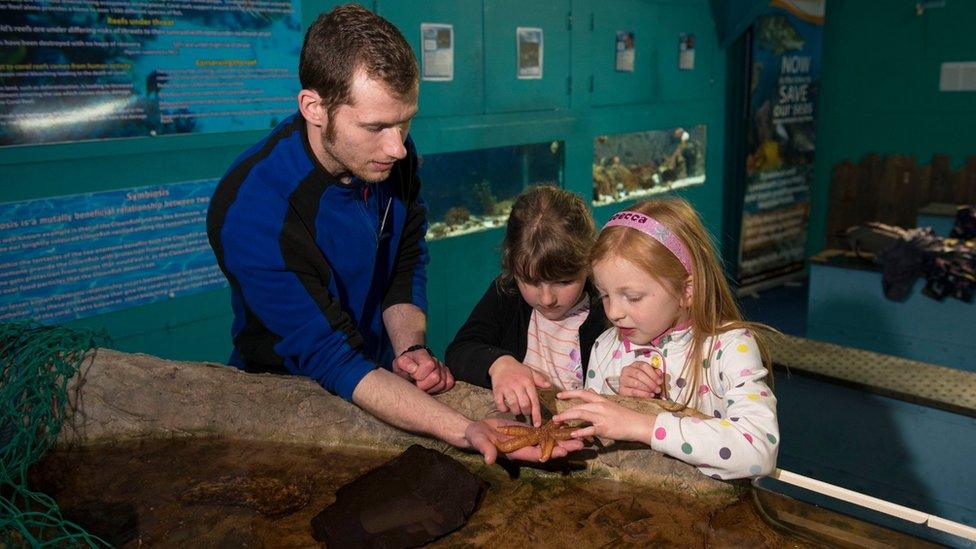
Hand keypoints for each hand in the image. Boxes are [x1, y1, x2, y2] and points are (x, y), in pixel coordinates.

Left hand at [393, 347, 454, 394]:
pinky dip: (439, 388)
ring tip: (422, 385)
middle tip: (417, 384)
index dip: (418, 375)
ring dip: (430, 388)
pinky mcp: (448, 375)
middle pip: (436, 377)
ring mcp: (442, 367)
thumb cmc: (404, 368)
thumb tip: (414, 369)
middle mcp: (434, 359)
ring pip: (442, 383)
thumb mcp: (398, 364)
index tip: (412, 376)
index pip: (429, 365)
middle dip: (423, 385)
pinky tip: (430, 386)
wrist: (411, 366)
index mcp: (422, 354)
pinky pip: (449, 384)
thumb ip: (403, 363)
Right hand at [463, 418, 582, 464]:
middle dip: (564, 446)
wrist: (475, 430)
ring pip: (547, 440)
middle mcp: (524, 447)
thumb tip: (489, 460)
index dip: (550, 453)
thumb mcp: (480, 442)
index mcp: (516, 451)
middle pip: (547, 448)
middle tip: (582, 444)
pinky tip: (564, 425)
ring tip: (579, 435)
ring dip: (562, 438)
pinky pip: (542, 431)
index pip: (536, 454)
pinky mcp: (525, 431)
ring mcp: (526, 439)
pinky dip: (553, 430)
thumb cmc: (477, 437)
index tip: (564, 452)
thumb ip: (486, 450)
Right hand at [488, 356, 550, 426]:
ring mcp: (507, 388)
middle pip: (524, 404)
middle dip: (526, 412)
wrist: (501, 363)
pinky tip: (506, 408)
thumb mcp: (530, 372)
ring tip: (517, 410)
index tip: (537, 424)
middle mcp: (518, 385)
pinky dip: (504, 409)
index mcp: (527, 382)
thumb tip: (549, 386)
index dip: (536, 414)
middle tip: (526, 411)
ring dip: (516, 411)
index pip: (534, 400)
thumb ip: (540, 380)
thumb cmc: (518, 370)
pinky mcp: (497, 390)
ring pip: (513, 405)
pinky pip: (500, 404)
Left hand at [553, 390, 655, 443]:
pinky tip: (572, 434)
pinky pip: (589, 430)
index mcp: (601, 400)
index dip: (569, 393)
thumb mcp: (611, 405)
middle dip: (564, 411)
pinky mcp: (604, 428)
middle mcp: (600, 406)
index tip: (559, 395)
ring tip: (557, 422)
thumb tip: (590, 393)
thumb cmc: (625, 416)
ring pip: (580, 414)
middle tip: (554, 417)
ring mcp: (602, 417)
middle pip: (578, 406)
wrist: (638, 424)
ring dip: (567, 418)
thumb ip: (599, 402)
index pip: (583, 393)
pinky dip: (580, 432)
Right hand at [618, 360, 663, 397]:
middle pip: (639, 374)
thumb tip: (659, 373)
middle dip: (650, 382)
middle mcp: (627, 370)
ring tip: (654, 392)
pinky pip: (633, 392)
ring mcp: (623, 380)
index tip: (659, 381)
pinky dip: (643, 394)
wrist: (631, 390)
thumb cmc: (641, 381)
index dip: (653, 374)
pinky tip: (649, 395)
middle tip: (658, 389)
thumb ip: (655, 373)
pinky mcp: (622, 390)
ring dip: (647, 388)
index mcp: (635, 365)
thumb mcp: (649, 375)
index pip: (643, 366)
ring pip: (636, 383)